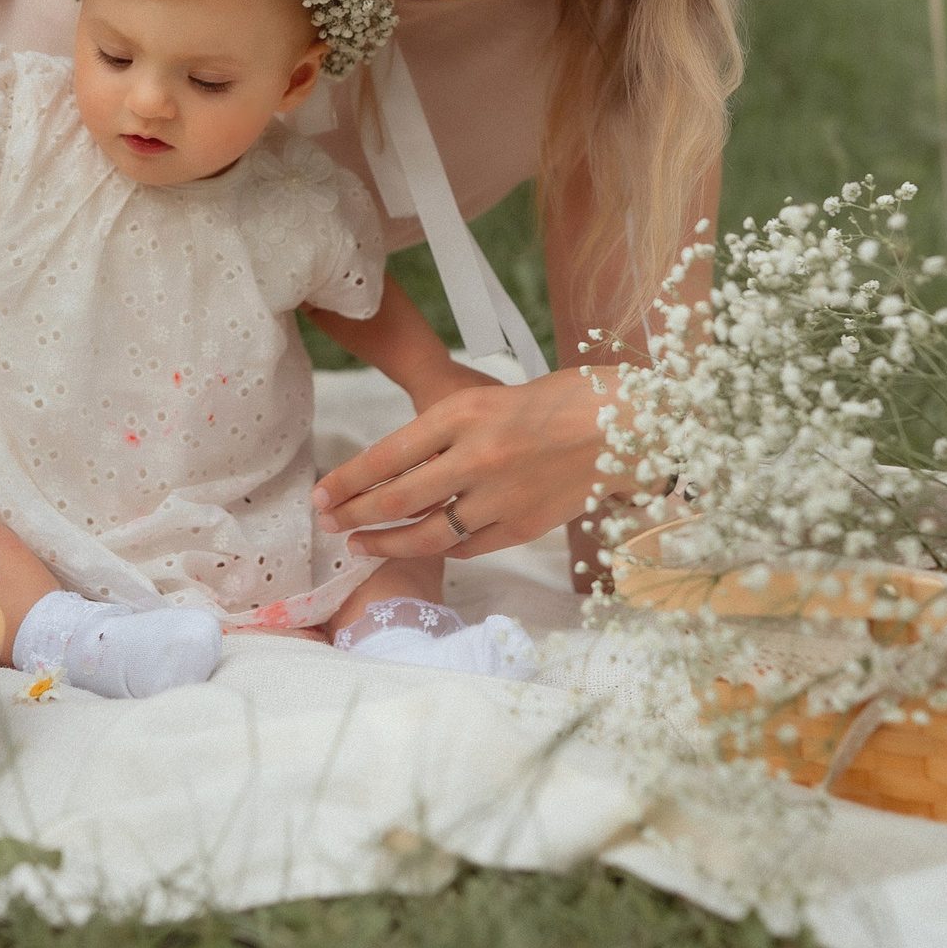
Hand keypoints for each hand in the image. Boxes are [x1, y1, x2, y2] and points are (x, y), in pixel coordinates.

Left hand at [311, 370, 607, 559]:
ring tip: (359, 546)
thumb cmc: (558, 399)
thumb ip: (445, 432)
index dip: (346, 482)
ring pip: (428, 532)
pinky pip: (468, 545)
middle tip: (327, 523)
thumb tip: (398, 469)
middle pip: (398, 498)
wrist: (626, 423)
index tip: (320, 495)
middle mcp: (478, 456)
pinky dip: (440, 548)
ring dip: (387, 543)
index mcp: (464, 414)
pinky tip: (420, 548)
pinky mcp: (524, 525)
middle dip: (354, 515)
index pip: (386, 455)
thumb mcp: (488, 398)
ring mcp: (502, 495)